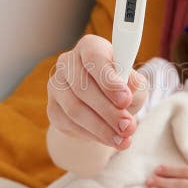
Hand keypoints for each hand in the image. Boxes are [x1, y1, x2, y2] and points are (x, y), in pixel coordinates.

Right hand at [47, 34, 147, 150]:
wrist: (102, 109)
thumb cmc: (121, 89)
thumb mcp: (135, 85)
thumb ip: (134, 85)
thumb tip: (130, 89)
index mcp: (90, 47)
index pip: (95, 58)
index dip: (109, 80)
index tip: (125, 99)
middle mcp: (68, 62)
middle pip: (83, 87)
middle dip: (109, 111)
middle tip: (128, 127)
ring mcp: (56, 85)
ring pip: (75, 109)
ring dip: (101, 128)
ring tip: (122, 139)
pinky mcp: (52, 108)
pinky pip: (69, 124)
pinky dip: (91, 135)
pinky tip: (108, 139)